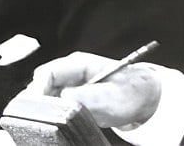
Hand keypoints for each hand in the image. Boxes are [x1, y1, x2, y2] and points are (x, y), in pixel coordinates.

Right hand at [26, 52, 160, 127]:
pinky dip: (56, 112)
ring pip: (47, 94)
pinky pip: (56, 103)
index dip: (38, 88)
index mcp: (78, 63)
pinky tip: (62, 120)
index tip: (36, 106)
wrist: (147, 99)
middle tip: (40, 117)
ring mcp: (70, 84)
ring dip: (48, 107)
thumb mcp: (112, 97)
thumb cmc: (134, 93)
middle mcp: (70, 71)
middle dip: (39, 99)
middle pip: (43, 83)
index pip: (47, 72)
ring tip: (52, 120)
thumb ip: (86, 97)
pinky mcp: (73, 96)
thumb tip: (62, 99)